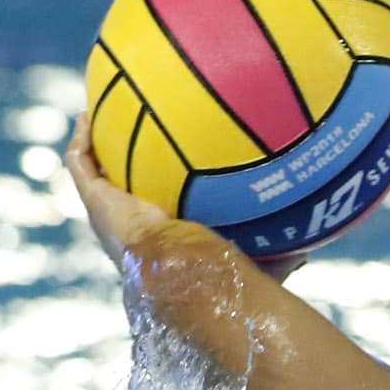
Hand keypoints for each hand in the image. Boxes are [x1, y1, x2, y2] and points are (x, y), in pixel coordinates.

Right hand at [65, 113, 302, 281]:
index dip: (152, 191)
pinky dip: (83, 138)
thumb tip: (308, 248)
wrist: (187, 275)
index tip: (161, 169)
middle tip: (123, 136)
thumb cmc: (223, 275)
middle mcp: (131, 227)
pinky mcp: (96, 202)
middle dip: (120, 165)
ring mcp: (109, 215)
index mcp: (162, 239)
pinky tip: (89, 113)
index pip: (154, 213)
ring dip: (95, 146)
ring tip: (95, 116)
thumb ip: (279, 253)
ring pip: (94, 176)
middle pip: (119, 190)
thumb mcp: (259, 263)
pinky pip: (80, 163)